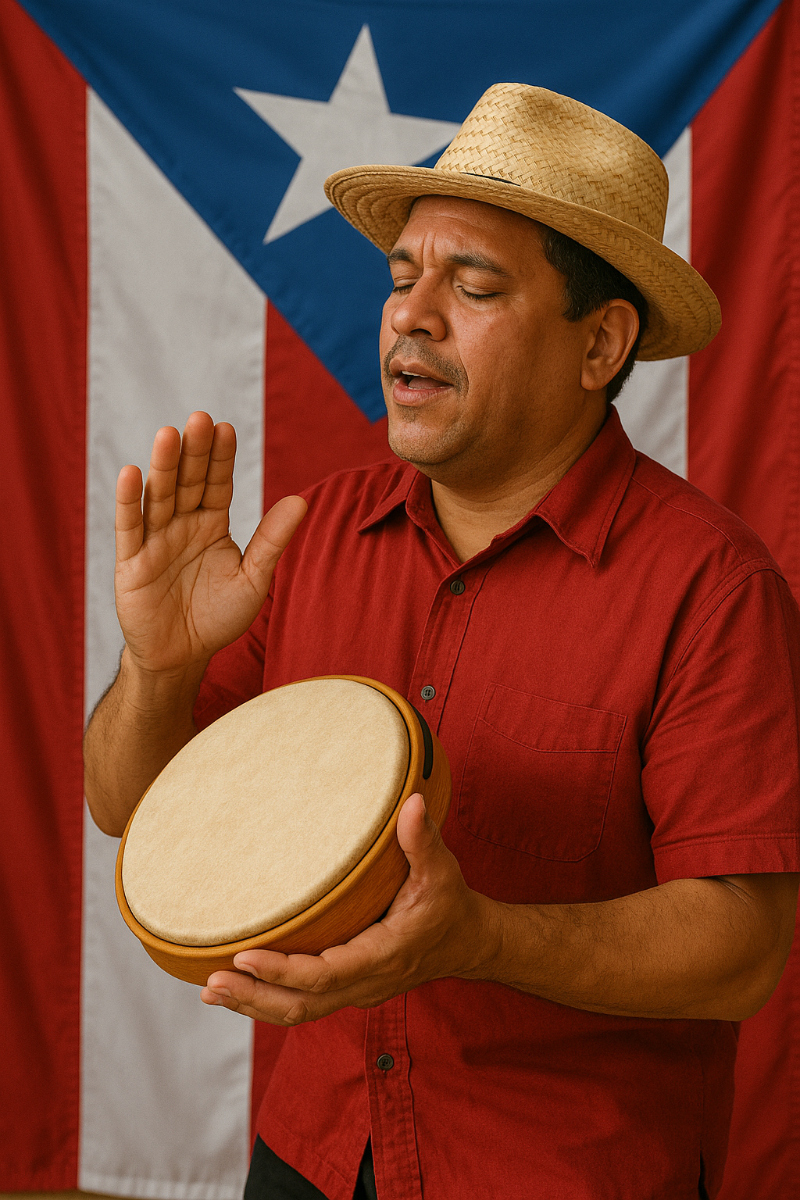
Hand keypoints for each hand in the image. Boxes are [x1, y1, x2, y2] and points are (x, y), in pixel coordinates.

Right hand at [115, 411, 305, 673]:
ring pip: (159, 496)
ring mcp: (156, 540)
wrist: (182, 656)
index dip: (220, 457)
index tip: (226, 428)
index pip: (218, 482)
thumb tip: (303, 501)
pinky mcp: (132, 561)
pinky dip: (129, 501)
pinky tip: (132, 472)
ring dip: (162, 466)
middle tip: (199, 419)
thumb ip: (272, 541)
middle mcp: (183, 524)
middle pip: (188, 481)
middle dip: (193, 452)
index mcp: (212, 523)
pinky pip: (130, 527)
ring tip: (168, 434)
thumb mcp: (253, 579)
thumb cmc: (218, 617)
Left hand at [200, 793, 499, 1024]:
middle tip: (211, 981)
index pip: (324, 975)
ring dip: (254, 1005)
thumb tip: (412, 802)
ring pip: (299, 1012)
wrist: (468, 942)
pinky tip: (237, 990)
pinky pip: (304, 1004)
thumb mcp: (441, 871)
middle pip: (302, 1004)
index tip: (244, 957)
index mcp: (383, 956)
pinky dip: (268, 1001)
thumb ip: (422, 839)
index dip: (282, 971)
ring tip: (210, 991)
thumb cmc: (450, 903)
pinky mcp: (349, 990)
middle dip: (254, 996)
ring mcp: (357, 992)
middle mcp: (366, 983)